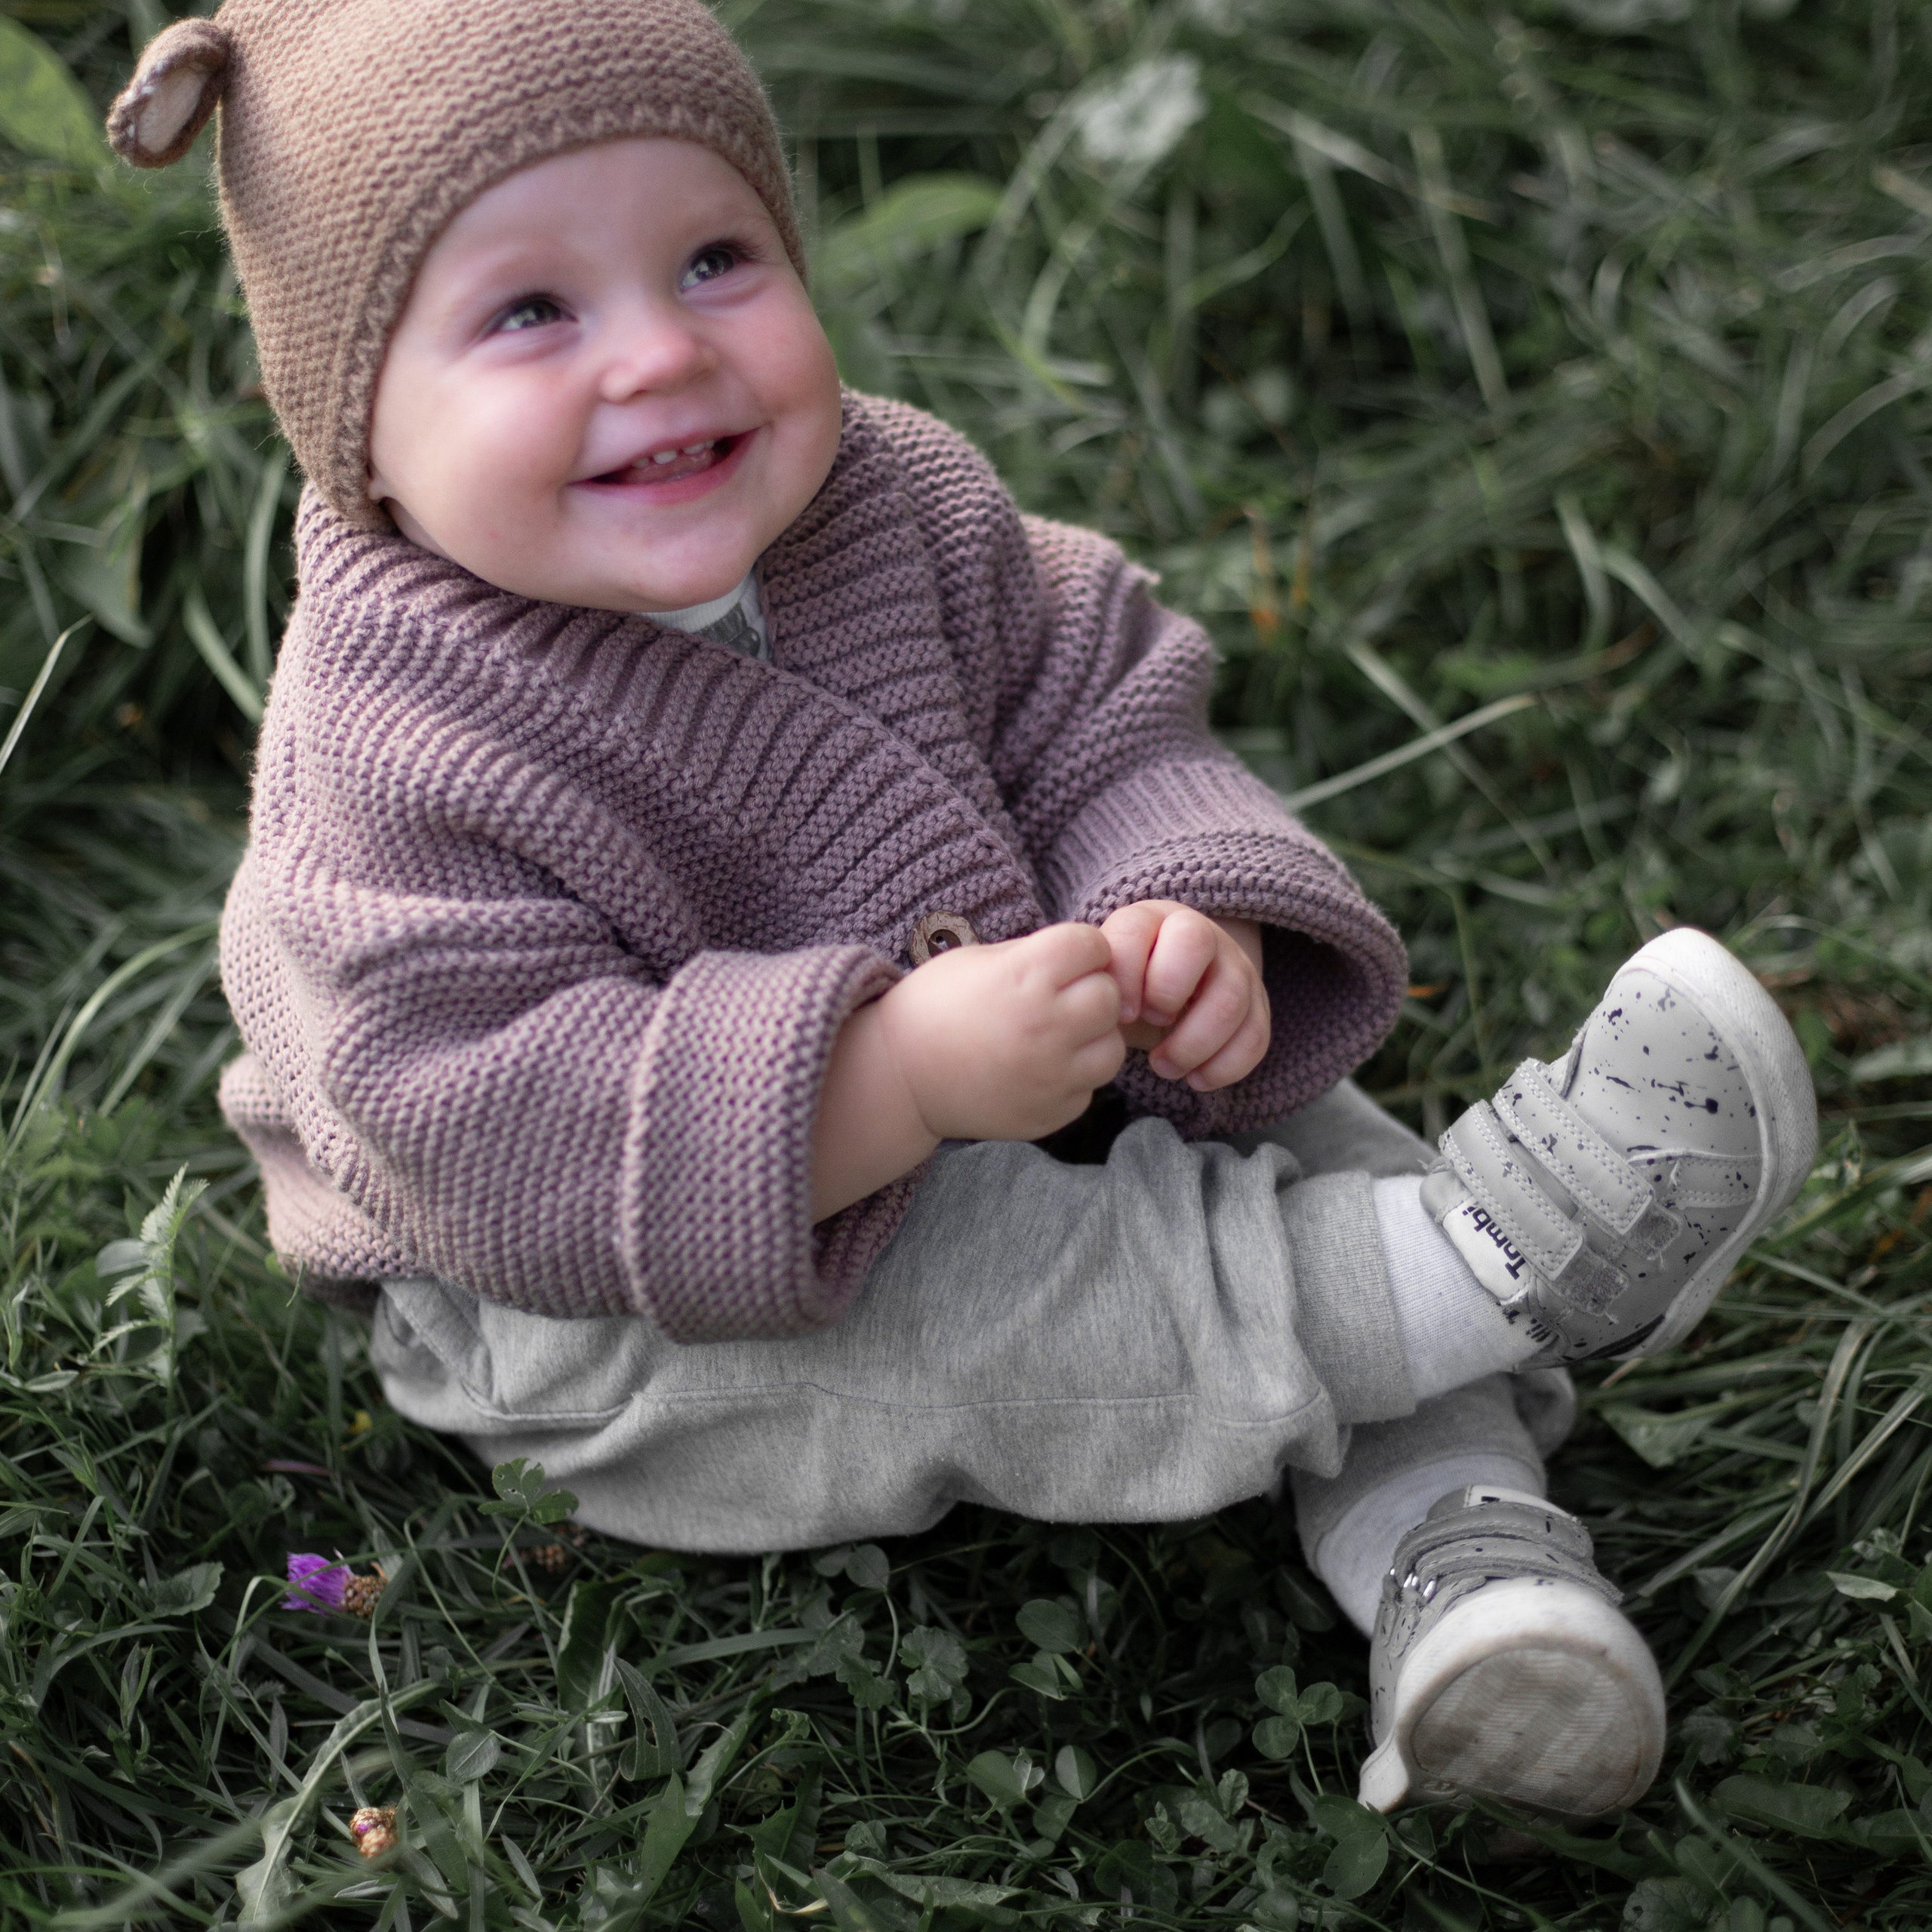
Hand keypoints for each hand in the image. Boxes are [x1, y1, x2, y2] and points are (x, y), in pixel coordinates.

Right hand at [880, 922, 1126, 1141]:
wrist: (898, 1076)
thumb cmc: (935, 1006)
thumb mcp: (980, 960)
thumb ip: (1038, 955)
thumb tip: (1089, 956)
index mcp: (1026, 975)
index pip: (1093, 945)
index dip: (1081, 948)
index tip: (1062, 959)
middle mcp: (1046, 1025)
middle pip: (1110, 996)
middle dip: (1091, 991)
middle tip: (1060, 998)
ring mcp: (1051, 1075)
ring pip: (1111, 1048)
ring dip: (1091, 1039)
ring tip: (1055, 1036)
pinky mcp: (1050, 1113)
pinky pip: (1088, 1088)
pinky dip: (1071, 1078)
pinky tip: (1038, 1069)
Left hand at [1099, 901, 1270, 1091]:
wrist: (1172, 997)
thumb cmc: (1130, 989)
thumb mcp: (1107, 980)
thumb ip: (1095, 984)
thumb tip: (1091, 1011)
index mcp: (1152, 921)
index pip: (1139, 930)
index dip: (1126, 973)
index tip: (1120, 1014)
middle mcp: (1200, 935)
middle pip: (1197, 941)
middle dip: (1168, 990)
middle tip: (1151, 1023)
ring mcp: (1235, 969)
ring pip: (1230, 997)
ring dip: (1194, 1043)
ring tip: (1164, 1066)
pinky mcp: (1257, 1007)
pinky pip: (1255, 1036)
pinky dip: (1225, 1066)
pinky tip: (1195, 1079)